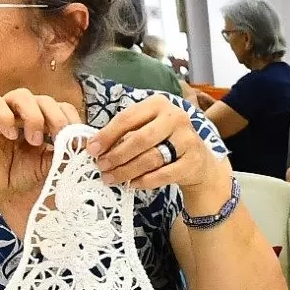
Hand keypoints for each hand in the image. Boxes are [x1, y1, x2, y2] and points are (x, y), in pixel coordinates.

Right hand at [0, 89, 82, 203]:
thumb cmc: (21, 173)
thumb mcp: (50, 164)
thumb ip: (65, 152)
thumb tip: (85, 145)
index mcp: (44, 120)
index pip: (63, 108)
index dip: (72, 120)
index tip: (77, 141)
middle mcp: (25, 111)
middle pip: (45, 100)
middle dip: (56, 118)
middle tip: (59, 137)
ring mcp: (5, 110)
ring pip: (22, 95)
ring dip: (33, 116)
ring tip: (34, 140)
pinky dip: (4, 116)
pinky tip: (10, 135)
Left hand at [89, 94, 228, 197]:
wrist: (198, 161)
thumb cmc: (164, 142)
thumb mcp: (146, 128)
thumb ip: (124, 133)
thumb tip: (94, 146)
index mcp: (159, 104)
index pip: (127, 118)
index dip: (107, 135)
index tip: (92, 150)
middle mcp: (176, 117)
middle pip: (139, 139)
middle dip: (116, 155)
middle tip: (101, 167)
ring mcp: (187, 139)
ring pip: (151, 158)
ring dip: (127, 170)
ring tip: (112, 178)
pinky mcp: (194, 161)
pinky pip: (164, 174)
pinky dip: (145, 181)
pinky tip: (133, 184)